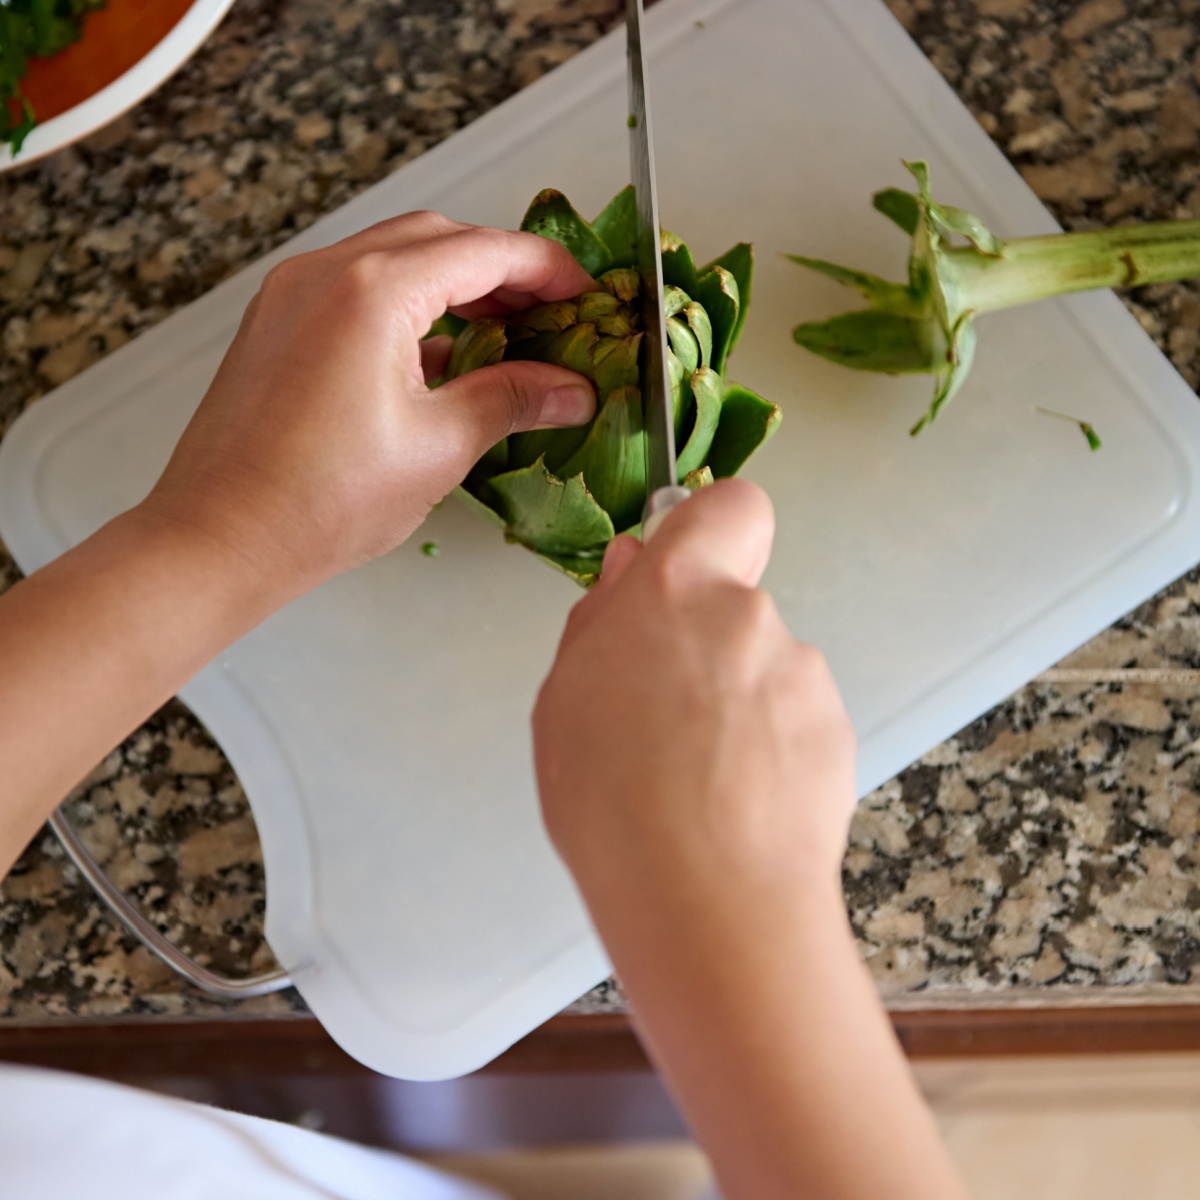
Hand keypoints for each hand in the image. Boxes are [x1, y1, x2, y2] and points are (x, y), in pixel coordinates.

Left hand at [141, 212, 596, 603]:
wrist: (220, 538)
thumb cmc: (322, 501)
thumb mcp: (439, 448)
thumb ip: (512, 400)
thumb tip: (571, 391)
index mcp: (373, 291)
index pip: (484, 252)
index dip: (546, 269)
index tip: (584, 295)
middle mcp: (326, 273)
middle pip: (439, 239)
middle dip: (502, 270)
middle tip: (550, 314)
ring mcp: (292, 294)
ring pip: (395, 259)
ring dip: (455, 285)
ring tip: (504, 334)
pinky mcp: (277, 325)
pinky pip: (356, 290)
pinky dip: (408, 308)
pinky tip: (441, 356)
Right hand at [533, 479, 856, 914]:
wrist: (708, 901)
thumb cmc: (611, 802)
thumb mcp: (562, 705)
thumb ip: (601, 621)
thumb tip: (630, 569)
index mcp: (677, 592)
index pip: (731, 506)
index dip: (712, 529)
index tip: (685, 573)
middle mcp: (750, 617)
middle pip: (733, 606)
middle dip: (704, 647)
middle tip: (663, 721)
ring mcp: (802, 674)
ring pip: (763, 669)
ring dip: (737, 704)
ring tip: (698, 780)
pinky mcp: (838, 730)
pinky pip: (795, 720)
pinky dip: (772, 748)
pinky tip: (739, 802)